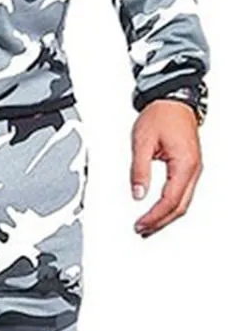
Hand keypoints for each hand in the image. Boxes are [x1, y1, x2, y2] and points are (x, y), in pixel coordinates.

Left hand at [131, 100, 201, 236]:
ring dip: (165, 216)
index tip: (140, 224)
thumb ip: (139, 169)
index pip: (170, 200)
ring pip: (183, 202)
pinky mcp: (187, 167)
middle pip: (180, 207)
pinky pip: (182, 192)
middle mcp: (193, 169)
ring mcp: (193, 169)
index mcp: (184, 164)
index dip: (154, 216)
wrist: (173, 101)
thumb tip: (137, 193)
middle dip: (160, 222)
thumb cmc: (161, 116)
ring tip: (147, 224)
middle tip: (141, 230)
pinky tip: (158, 209)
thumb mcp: (142, 142)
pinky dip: (170, 205)